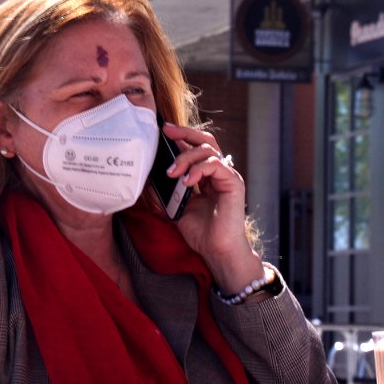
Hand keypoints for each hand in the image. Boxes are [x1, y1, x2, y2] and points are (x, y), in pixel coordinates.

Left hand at [161, 123, 265, 292]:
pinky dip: (199, 169)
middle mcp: (220, 173)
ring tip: (172, 172)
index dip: (182, 138)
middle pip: (206, 141)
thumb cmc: (201, 234)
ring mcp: (228, 177)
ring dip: (186, 157)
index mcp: (208, 177)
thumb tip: (150, 177)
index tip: (163, 132)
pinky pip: (215, 165)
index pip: (197, 149)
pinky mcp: (234, 183)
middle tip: (166, 131)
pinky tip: (187, 181)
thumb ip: (168, 192)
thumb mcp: (177, 208)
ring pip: (208, 150)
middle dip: (185, 133)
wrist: (217, 251)